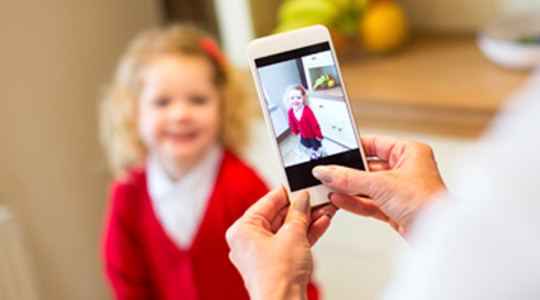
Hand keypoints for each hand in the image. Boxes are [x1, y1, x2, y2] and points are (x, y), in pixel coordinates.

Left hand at [226, 187, 336, 299]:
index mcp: (242, 230)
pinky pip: (290, 242)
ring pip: (287, 229)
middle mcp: (248, 241)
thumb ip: (299, 213)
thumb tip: (303, 199)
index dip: (288, 192)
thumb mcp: (293, 235)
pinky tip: (321, 223)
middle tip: (318, 197)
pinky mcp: (275, 265)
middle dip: (301, 207)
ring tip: (325, 208)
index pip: (267, 201)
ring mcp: (261, 254)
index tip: (302, 185)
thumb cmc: (277, 277)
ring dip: (307, 219)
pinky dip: (305, 234)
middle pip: (278, 215)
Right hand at [312, 135, 446, 236]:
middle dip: (348, 172)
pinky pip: (369, 202)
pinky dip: (354, 202)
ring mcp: (400, 190)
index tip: (336, 151)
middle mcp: (406, 170)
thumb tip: (327, 172)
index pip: (376, 144)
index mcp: (410, 153)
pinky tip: (339, 199)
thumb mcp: (380, 184)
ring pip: (368, 186)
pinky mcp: (394, 209)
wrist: (436, 233)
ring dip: (348, 189)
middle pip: (369, 167)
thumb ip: (349, 178)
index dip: (355, 148)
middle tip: (329, 173)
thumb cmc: (425, 201)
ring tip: (329, 187)